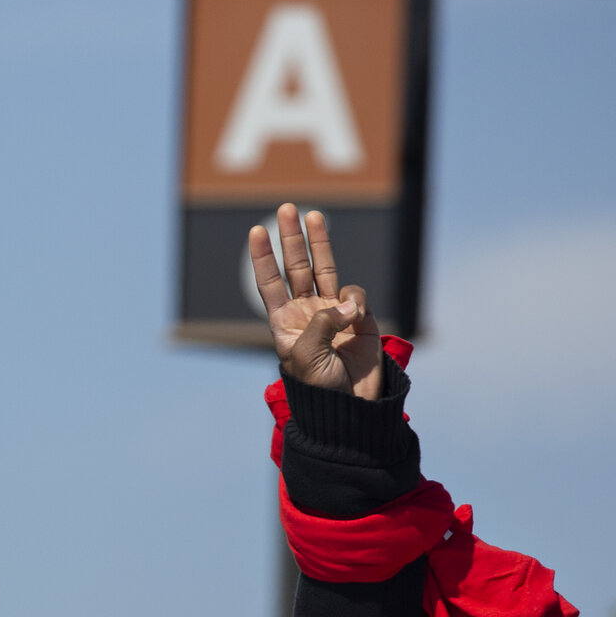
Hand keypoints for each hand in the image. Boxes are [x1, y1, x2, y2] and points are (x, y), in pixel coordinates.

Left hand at [250, 204, 381, 399]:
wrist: (350, 407)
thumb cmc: (319, 388)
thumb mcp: (307, 356)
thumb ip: (322, 324)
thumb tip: (346, 303)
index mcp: (284, 322)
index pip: (269, 283)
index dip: (262, 258)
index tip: (255, 232)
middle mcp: (306, 312)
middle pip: (296, 266)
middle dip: (291, 238)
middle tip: (285, 209)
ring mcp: (333, 312)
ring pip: (325, 268)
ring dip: (318, 242)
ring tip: (313, 215)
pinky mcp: (359, 317)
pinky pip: (355, 295)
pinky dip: (355, 299)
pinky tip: (356, 317)